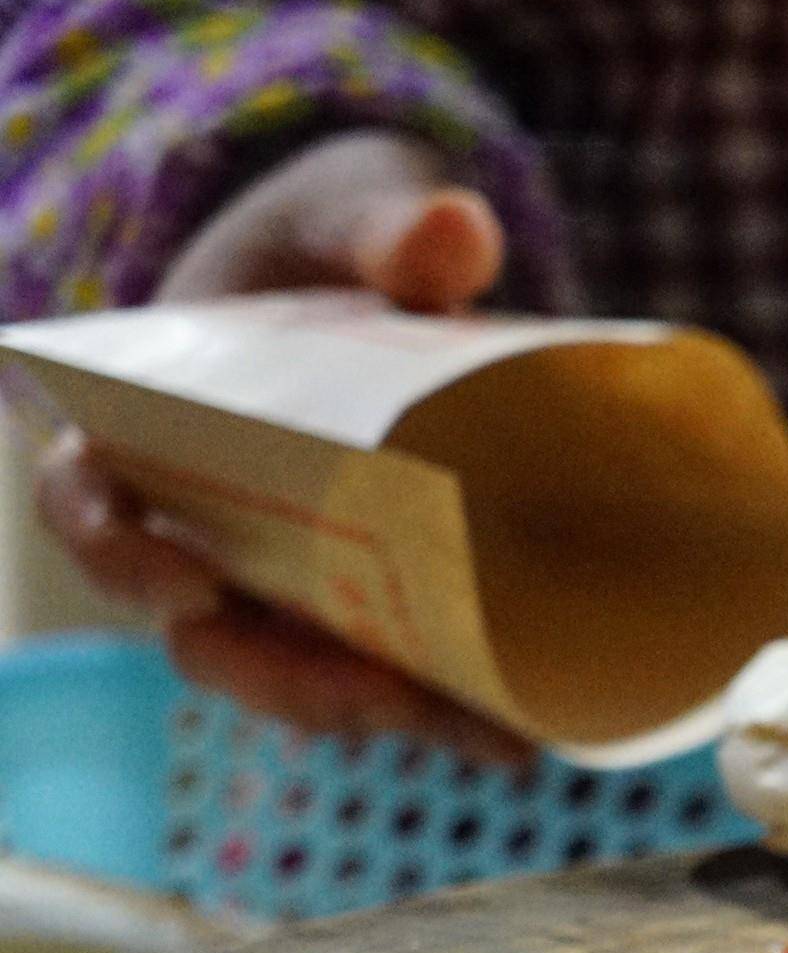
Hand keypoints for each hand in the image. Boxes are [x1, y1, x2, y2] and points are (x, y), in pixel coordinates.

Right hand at [35, 131, 532, 765]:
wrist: (375, 268)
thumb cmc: (329, 239)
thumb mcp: (348, 215)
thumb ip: (389, 226)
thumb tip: (453, 229)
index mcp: (146, 425)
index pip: (89, 502)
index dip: (118, 553)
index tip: (186, 584)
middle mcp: (199, 520)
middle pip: (202, 633)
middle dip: (281, 680)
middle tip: (374, 701)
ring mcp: (280, 567)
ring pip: (299, 671)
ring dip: (386, 713)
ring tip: (488, 736)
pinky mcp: (362, 590)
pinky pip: (386, 665)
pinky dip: (447, 705)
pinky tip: (532, 733)